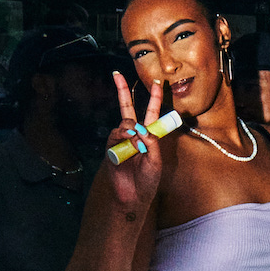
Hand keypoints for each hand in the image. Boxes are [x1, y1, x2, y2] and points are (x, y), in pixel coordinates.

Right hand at [105, 71, 165, 215]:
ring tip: (137, 141)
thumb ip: (151, 144)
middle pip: (128, 108)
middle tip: (116, 74)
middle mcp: (134, 134)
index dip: (155, 98)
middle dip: (122, 91)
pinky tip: (130, 140)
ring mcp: (121, 140)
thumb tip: (141, 128)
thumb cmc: (147, 181)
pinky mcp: (111, 147)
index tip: (158, 83)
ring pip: (124, 121)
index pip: (151, 112)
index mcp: (148, 135)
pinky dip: (124, 135)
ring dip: (132, 128)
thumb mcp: (156, 161)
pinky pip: (116, 134)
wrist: (133, 197)